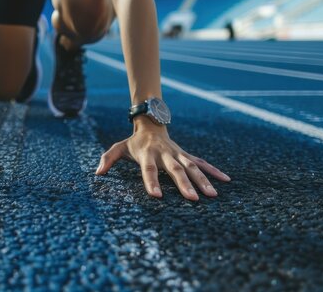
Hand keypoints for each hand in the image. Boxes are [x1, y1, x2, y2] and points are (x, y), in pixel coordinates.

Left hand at [95, 117, 229, 200]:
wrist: (152, 123)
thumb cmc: (134, 142)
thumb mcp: (118, 148)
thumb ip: (108, 159)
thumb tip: (97, 173)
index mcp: (148, 154)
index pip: (149, 169)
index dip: (151, 182)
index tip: (156, 196)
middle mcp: (165, 154)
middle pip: (175, 170)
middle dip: (184, 184)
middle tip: (193, 199)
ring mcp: (178, 154)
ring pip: (192, 167)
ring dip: (203, 180)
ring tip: (213, 195)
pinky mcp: (187, 155)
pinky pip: (202, 163)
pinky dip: (214, 171)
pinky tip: (226, 181)